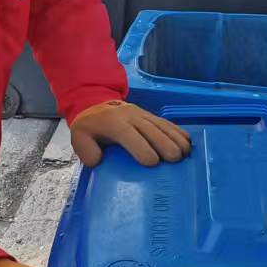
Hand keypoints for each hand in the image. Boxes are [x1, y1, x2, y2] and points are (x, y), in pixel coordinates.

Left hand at [70, 101, 191, 168]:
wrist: (97, 103)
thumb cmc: (90, 127)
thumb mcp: (79, 137)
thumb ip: (86, 150)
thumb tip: (98, 161)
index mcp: (113, 123)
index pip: (129, 134)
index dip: (141, 148)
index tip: (152, 163)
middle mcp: (131, 116)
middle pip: (151, 130)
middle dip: (165, 144)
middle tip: (176, 160)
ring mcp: (143, 114)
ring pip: (162, 125)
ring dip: (175, 139)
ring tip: (186, 153)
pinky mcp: (151, 116)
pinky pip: (167, 123)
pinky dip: (178, 132)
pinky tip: (188, 143)